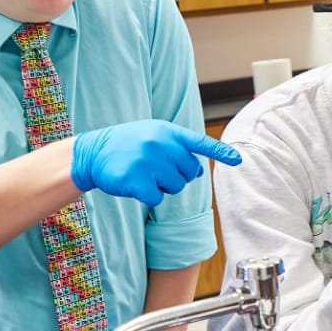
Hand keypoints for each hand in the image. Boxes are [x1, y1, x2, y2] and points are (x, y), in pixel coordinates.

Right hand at [71, 119, 240, 205]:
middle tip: (155, 168)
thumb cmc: (127, 145)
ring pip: (175, 187)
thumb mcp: (152, 135)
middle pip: (190, 173)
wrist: (93, 153)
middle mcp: (161, 144)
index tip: (238, 160)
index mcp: (168, 132)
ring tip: (143, 173)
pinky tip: (134, 184)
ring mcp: (149, 162)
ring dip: (162, 186)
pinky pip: (157, 198)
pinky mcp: (137, 180)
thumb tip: (200, 169)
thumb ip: (177, 147)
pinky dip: (148, 196)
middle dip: (177, 176)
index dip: (221, 152)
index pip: (200, 143)